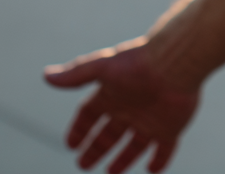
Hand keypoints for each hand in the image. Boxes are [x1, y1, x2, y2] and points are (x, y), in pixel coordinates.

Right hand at [44, 39, 199, 172]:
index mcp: (114, 93)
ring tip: (111, 172)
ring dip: (123, 159)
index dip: (80, 128)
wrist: (177, 62)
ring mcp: (152, 118)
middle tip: (83, 164)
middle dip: (96, 147)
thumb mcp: (103, 67)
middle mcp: (132, 107)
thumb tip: (47, 75)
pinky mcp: (171, 126)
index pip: (91, 113)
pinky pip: (166, 149)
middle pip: (110, 132)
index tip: (70, 143)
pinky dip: (160, 160)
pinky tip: (152, 170)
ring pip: (135, 144)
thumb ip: (77, 74)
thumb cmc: (139, 63)